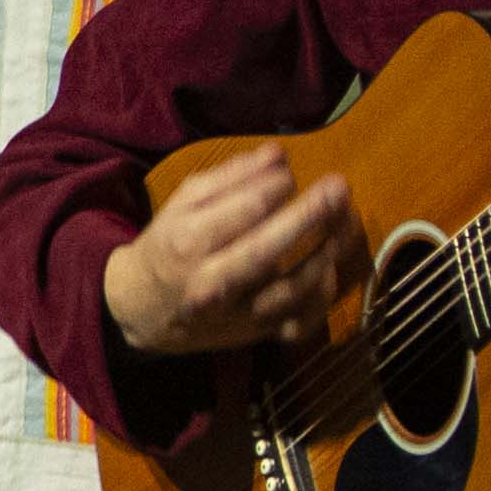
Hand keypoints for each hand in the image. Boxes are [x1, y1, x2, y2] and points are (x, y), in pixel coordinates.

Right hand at [106, 145, 366, 358]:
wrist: (142, 310)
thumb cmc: (168, 246)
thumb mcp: (184, 203)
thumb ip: (231, 176)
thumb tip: (279, 155)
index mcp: (188, 242)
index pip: (247, 209)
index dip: (280, 186)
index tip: (289, 176)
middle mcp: (211, 282)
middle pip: (270, 248)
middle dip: (312, 214)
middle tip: (339, 187)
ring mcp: (235, 314)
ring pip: (292, 288)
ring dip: (327, 251)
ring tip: (348, 220)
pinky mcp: (254, 335)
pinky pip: (299, 320)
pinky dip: (322, 296)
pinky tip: (332, 268)